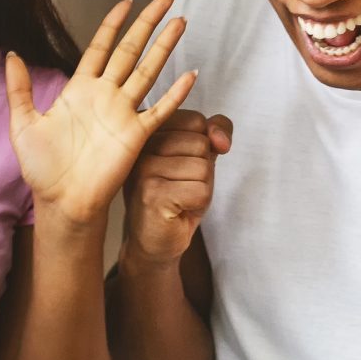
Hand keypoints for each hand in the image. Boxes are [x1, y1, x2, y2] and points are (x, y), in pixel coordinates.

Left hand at [10, 0, 197, 226]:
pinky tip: (192, 74)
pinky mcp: (136, 135)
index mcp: (79, 89)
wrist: (61, 201)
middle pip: (131, 50)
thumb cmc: (41, 167)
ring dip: (165, 46)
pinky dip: (176, 93)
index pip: (100, 47)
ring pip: (149, 71)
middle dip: (148, 24)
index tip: (127, 1)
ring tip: (181, 22)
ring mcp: (123, 113)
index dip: (113, 24)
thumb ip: (19, 88)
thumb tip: (10, 55)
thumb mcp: (22, 123)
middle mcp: (105, 95)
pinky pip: (160, 109)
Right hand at [122, 110, 232, 267]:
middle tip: (179, 185)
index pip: (195, 120)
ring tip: (178, 197)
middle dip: (201, 169)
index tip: (180, 164)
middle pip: (200, 142)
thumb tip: (220, 140)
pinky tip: (177, 210)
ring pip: (203, 167)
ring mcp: (142, 169)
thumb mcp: (199, 156)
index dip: (202, 145)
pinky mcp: (152, 194)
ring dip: (200, 187)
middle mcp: (139, 145)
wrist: (153, 239)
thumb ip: (214, 132)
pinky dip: (198, 204)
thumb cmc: (176, 195)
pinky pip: (201, 191)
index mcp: (148, 130)